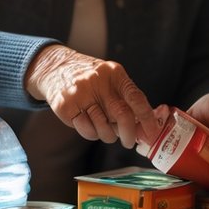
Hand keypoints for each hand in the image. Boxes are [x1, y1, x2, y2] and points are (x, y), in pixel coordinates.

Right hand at [25, 44, 158, 148]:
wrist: (56, 67)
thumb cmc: (91, 79)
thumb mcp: (110, 79)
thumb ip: (127, 100)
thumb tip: (143, 129)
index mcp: (114, 74)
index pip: (136, 98)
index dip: (147, 119)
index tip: (152, 134)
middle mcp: (98, 81)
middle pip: (122, 115)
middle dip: (130, 134)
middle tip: (130, 142)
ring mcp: (80, 94)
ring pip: (104, 128)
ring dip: (109, 135)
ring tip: (105, 128)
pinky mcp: (66, 106)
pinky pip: (87, 131)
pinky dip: (92, 134)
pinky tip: (90, 124)